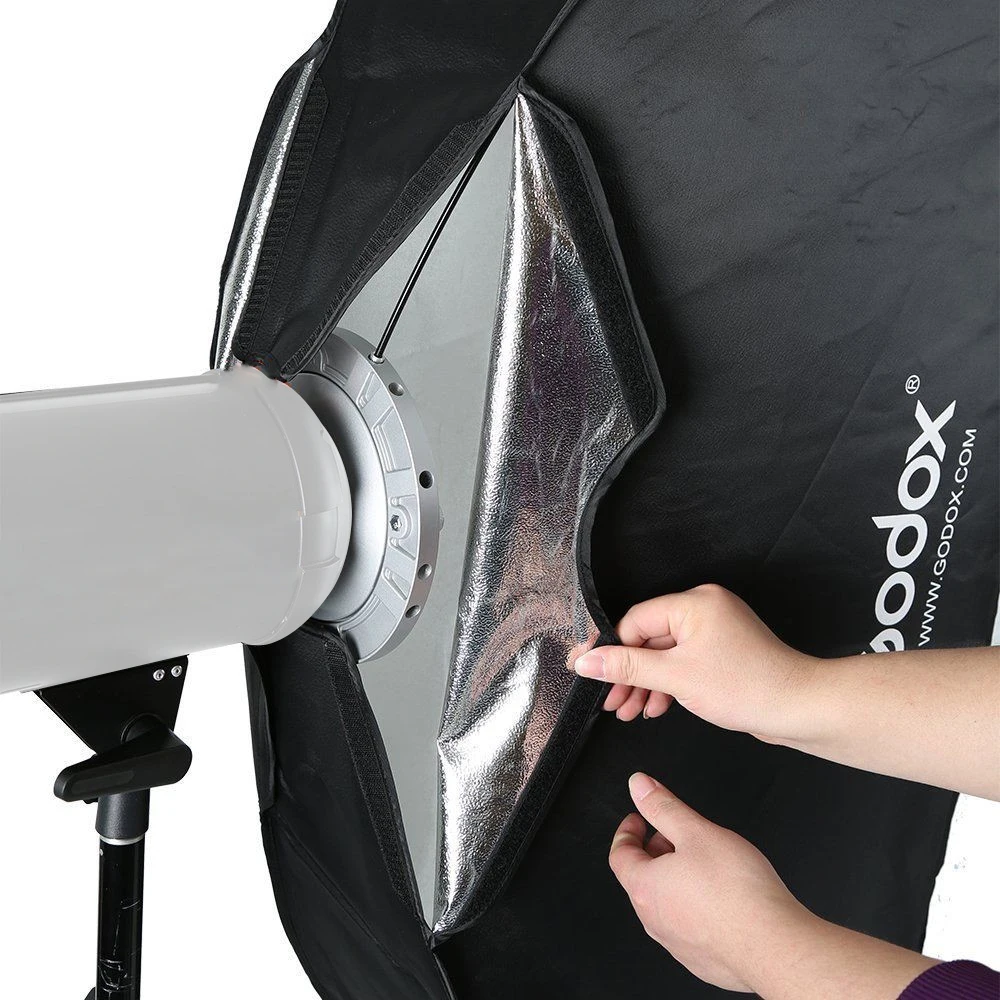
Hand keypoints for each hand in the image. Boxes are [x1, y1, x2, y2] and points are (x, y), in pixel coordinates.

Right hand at [573, 584, 815, 741]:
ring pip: (664, 655)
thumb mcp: (676, 677)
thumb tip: (587, 661)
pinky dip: (668, 684)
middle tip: (610, 701)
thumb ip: (627, 667)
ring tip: (628, 712)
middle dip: (628, 674)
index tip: (590, 672)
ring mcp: (714, 631)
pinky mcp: (721, 652)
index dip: (611, 650)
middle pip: (648, 639)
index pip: (635, 621)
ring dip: (645, 684)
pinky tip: (655, 707)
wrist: (798, 708)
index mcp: (693, 603)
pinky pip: (683, 662)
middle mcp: (703, 609)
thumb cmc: (747, 686)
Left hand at [609, 774, 938, 998]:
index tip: (644, 815)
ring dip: (681, 876)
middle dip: (658, 849)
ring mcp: (681, 943)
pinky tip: (732, 892)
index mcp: (646, 886)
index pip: (619, 852)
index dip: (630, 828)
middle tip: (680, 830)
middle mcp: (657, 918)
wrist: (781, 947)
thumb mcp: (697, 831)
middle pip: (644, 877)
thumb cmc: (741, 891)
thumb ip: (665, 806)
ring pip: (669, 901)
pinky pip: (695, 924)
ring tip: (710, 857)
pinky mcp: (709, 959)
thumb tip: (639, 783)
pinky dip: (702, 903)